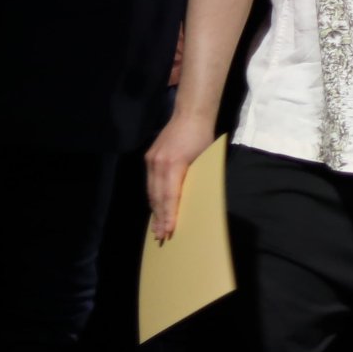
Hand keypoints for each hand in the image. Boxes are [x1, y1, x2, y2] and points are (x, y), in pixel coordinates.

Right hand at [144, 114, 218, 239]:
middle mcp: (158, 163)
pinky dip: (153, 197)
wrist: (189, 115)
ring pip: (151, 191)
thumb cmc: (203, 138)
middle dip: (159, 218)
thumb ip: (194, 180)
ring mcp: (151, 160)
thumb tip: (190, 202)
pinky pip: (150, 182)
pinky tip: (155, 208)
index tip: (168, 230)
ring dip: (154, 210)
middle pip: (158, 196)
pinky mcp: (149, 158)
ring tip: (156, 227)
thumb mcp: (203, 160)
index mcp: (174, 164)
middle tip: (160, 236)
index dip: (169, 215)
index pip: (170, 196)